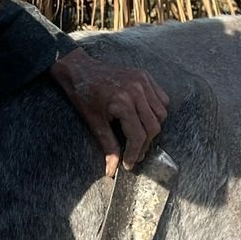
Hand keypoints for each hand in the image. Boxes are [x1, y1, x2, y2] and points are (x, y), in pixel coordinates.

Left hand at [49, 49, 169, 175]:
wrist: (78, 69)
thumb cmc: (83, 95)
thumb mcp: (94, 123)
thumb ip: (108, 146)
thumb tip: (112, 170)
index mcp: (122, 102)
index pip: (138, 136)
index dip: (135, 153)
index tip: (129, 163)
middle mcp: (136, 91)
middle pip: (153, 126)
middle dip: (145, 144)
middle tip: (135, 154)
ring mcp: (142, 81)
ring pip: (161, 113)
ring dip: (153, 128)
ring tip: (140, 137)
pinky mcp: (144, 76)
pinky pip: (162, 98)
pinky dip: (157, 111)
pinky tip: (145, 118)